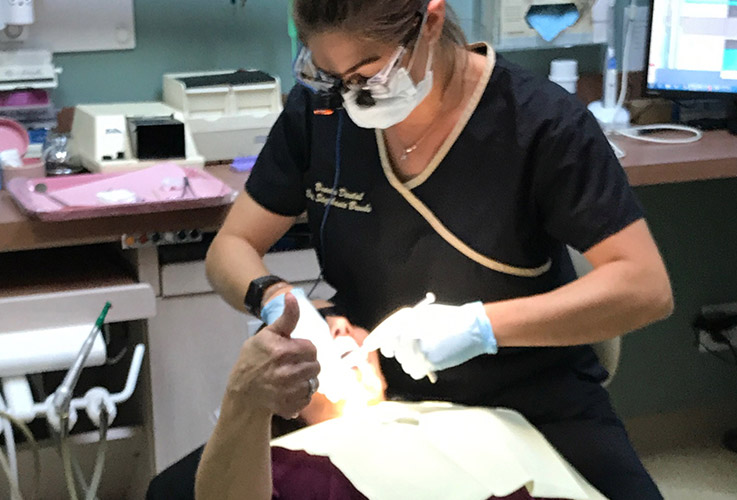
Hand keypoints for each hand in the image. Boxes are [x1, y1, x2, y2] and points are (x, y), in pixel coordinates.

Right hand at [261, 288, 356, 402]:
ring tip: (290, 378)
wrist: (242, 391)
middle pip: (316, 366)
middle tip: (291, 365)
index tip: (291, 351)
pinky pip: (307, 399)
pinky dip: (300, 396)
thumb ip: (286, 318)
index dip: (303, 349)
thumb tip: (292, 295)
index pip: (311, 348)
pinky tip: (288, 391)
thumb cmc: (253, 359)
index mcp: (284, 351)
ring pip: (313, 383)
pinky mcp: (289, 406)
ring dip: (305, 380)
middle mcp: (288, 372)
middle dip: (306, 364)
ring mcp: (288, 391)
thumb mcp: (267, 334)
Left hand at [376, 294, 496, 380]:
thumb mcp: (424, 315)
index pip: (384, 331)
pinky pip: (414, 371)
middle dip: (392, 349)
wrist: (471, 328)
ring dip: (408, 359)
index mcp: (408, 318)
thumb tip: (389, 339)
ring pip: (403, 361)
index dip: (374, 339)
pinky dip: (417, 368)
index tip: (367, 346)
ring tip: (422, 350)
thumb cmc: (449, 320)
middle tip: (396, 348)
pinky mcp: (427, 362)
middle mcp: (409, 332)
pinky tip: (425, 361)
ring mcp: (417, 348)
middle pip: (390, 348)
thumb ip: (405, 324)